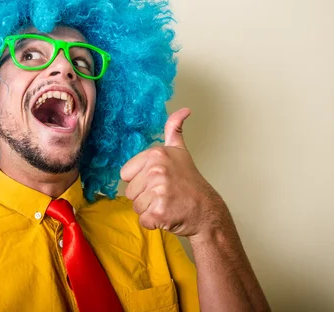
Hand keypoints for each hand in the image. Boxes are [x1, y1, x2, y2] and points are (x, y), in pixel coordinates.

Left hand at [120, 108, 226, 237]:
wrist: (207, 211)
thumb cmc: (190, 183)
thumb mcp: (180, 151)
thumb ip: (174, 129)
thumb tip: (184, 110)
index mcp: (156, 154)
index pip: (126, 174)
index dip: (140, 180)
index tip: (158, 180)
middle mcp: (156, 170)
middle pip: (129, 192)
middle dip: (144, 197)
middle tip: (165, 194)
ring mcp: (158, 191)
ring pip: (135, 206)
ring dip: (149, 209)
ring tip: (167, 203)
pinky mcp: (159, 211)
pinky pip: (143, 220)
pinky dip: (154, 222)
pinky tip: (168, 214)